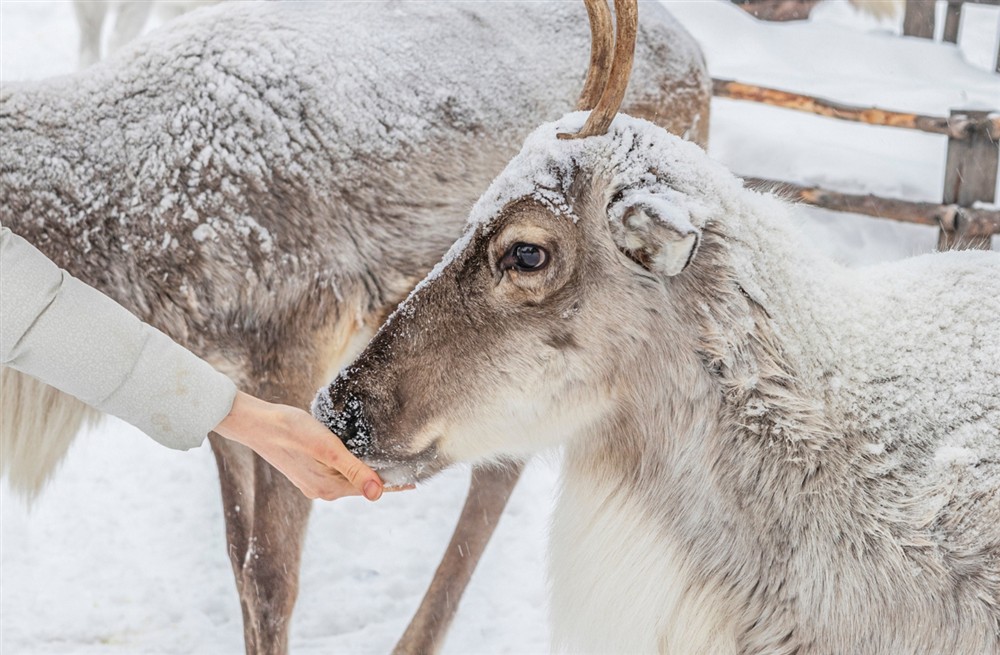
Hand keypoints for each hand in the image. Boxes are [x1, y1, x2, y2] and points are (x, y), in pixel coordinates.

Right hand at [213, 391, 389, 500]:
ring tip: (387, 461)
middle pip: (360, 485)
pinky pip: (337, 472)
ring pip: (348, 479)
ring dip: (367, 471)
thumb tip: (378, 494)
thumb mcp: (328, 449)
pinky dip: (351, 466)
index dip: (393, 484)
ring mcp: (313, 482)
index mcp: (329, 488)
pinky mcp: (307, 471)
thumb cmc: (292, 431)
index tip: (415, 484)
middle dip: (382, 478)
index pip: (371, 488)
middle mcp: (322, 490)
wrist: (257, 423)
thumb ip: (354, 470)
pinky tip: (358, 455)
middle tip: (406, 468)